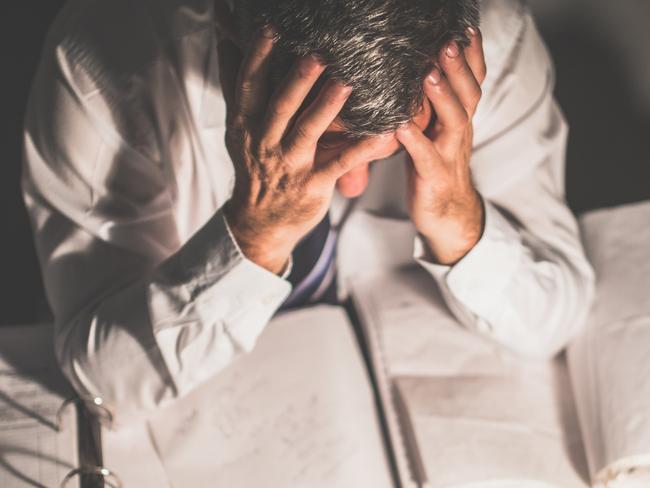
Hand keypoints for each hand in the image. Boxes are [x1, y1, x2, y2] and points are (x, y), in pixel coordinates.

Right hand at [217, 28, 388, 273]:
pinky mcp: (313, 185)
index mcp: (245, 124)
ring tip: (347, 81)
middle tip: (317, 53)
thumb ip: (236, 85)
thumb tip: (225, 37)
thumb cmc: (255, 166)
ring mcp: (290, 165)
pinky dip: (361, 149)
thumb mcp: (238, 127)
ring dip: (328, 107)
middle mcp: (264, 143)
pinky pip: (340, 164)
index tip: (272, 29)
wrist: (261, 222)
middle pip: (280, 106)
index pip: (249, 86)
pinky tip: (382, 134)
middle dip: (298, 80)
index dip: (259, 58)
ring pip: (309, 132)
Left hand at [396, 28, 486, 265]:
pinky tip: (401, 126)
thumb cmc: (435, 167)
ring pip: (455, 120)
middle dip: (459, 66)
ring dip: (442, 96)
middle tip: (446, 41)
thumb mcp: (437, 131)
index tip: (465, 27)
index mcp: (460, 118)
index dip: (472, 55)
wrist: (447, 215)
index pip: (473, 81)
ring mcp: (450, 154)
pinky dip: (414, 140)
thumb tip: (418, 69)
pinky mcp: (435, 176)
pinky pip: (426, 156)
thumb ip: (432, 104)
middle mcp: (460, 132)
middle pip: (468, 94)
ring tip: (427, 74)